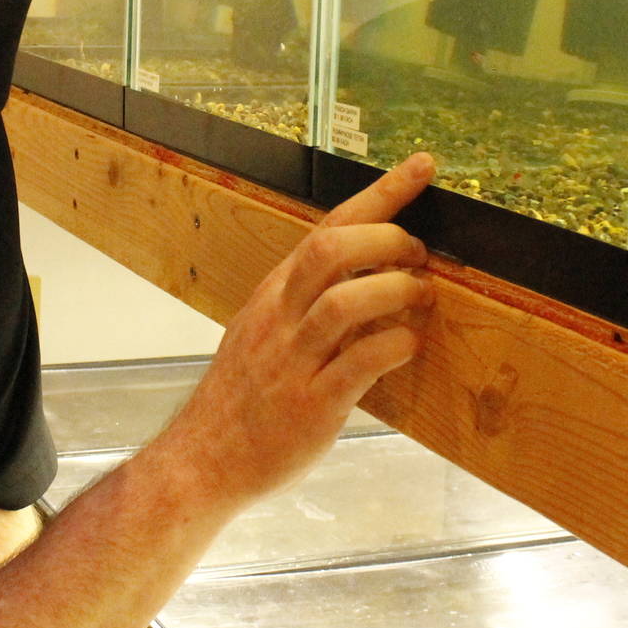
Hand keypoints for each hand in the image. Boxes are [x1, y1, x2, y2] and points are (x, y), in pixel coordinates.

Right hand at [159, 153, 436, 506]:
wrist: (204, 461)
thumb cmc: (242, 399)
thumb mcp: (264, 334)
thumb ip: (306, 303)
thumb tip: (367, 274)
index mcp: (273, 294)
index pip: (327, 227)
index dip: (379, 194)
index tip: (421, 167)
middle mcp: (279, 318)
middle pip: (330, 250)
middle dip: (388, 239)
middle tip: (421, 254)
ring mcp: (292, 361)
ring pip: (344, 303)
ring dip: (397, 290)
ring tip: (423, 297)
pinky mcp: (311, 405)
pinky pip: (359, 363)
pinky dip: (395, 345)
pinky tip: (410, 345)